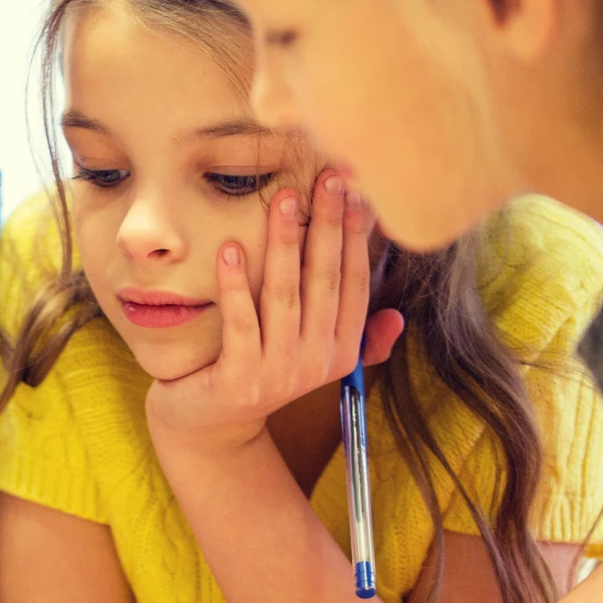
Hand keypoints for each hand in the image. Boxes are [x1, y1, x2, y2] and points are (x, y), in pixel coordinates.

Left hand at [145, 171, 403, 452]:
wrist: (207, 424)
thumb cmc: (257, 374)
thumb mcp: (310, 358)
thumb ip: (356, 340)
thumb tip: (396, 317)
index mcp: (340, 351)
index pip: (354, 284)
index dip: (357, 238)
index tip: (357, 192)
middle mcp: (316, 362)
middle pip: (325, 281)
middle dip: (328, 226)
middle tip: (328, 178)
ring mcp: (278, 373)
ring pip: (285, 296)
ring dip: (285, 243)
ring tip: (282, 199)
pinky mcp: (239, 379)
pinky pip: (241, 322)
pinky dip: (236, 284)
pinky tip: (230, 247)